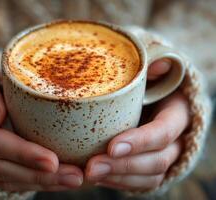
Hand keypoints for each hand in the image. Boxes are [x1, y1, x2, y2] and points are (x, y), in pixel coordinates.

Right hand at [0, 74, 82, 191]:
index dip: (21, 153)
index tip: (51, 161)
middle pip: (2, 166)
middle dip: (38, 173)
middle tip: (74, 175)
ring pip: (7, 178)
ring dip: (42, 182)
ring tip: (74, 179)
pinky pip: (12, 183)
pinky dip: (38, 183)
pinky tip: (62, 181)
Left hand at [85, 59, 189, 190]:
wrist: (150, 92)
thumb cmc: (147, 78)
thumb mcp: (152, 65)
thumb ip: (154, 62)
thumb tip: (158, 64)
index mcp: (178, 111)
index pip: (163, 131)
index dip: (140, 141)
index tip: (111, 146)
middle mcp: (177, 138)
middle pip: (157, 160)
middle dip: (124, 165)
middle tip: (92, 167)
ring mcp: (165, 154)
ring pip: (149, 176)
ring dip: (118, 177)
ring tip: (90, 174)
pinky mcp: (151, 166)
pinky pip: (141, 183)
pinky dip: (119, 182)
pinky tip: (98, 177)